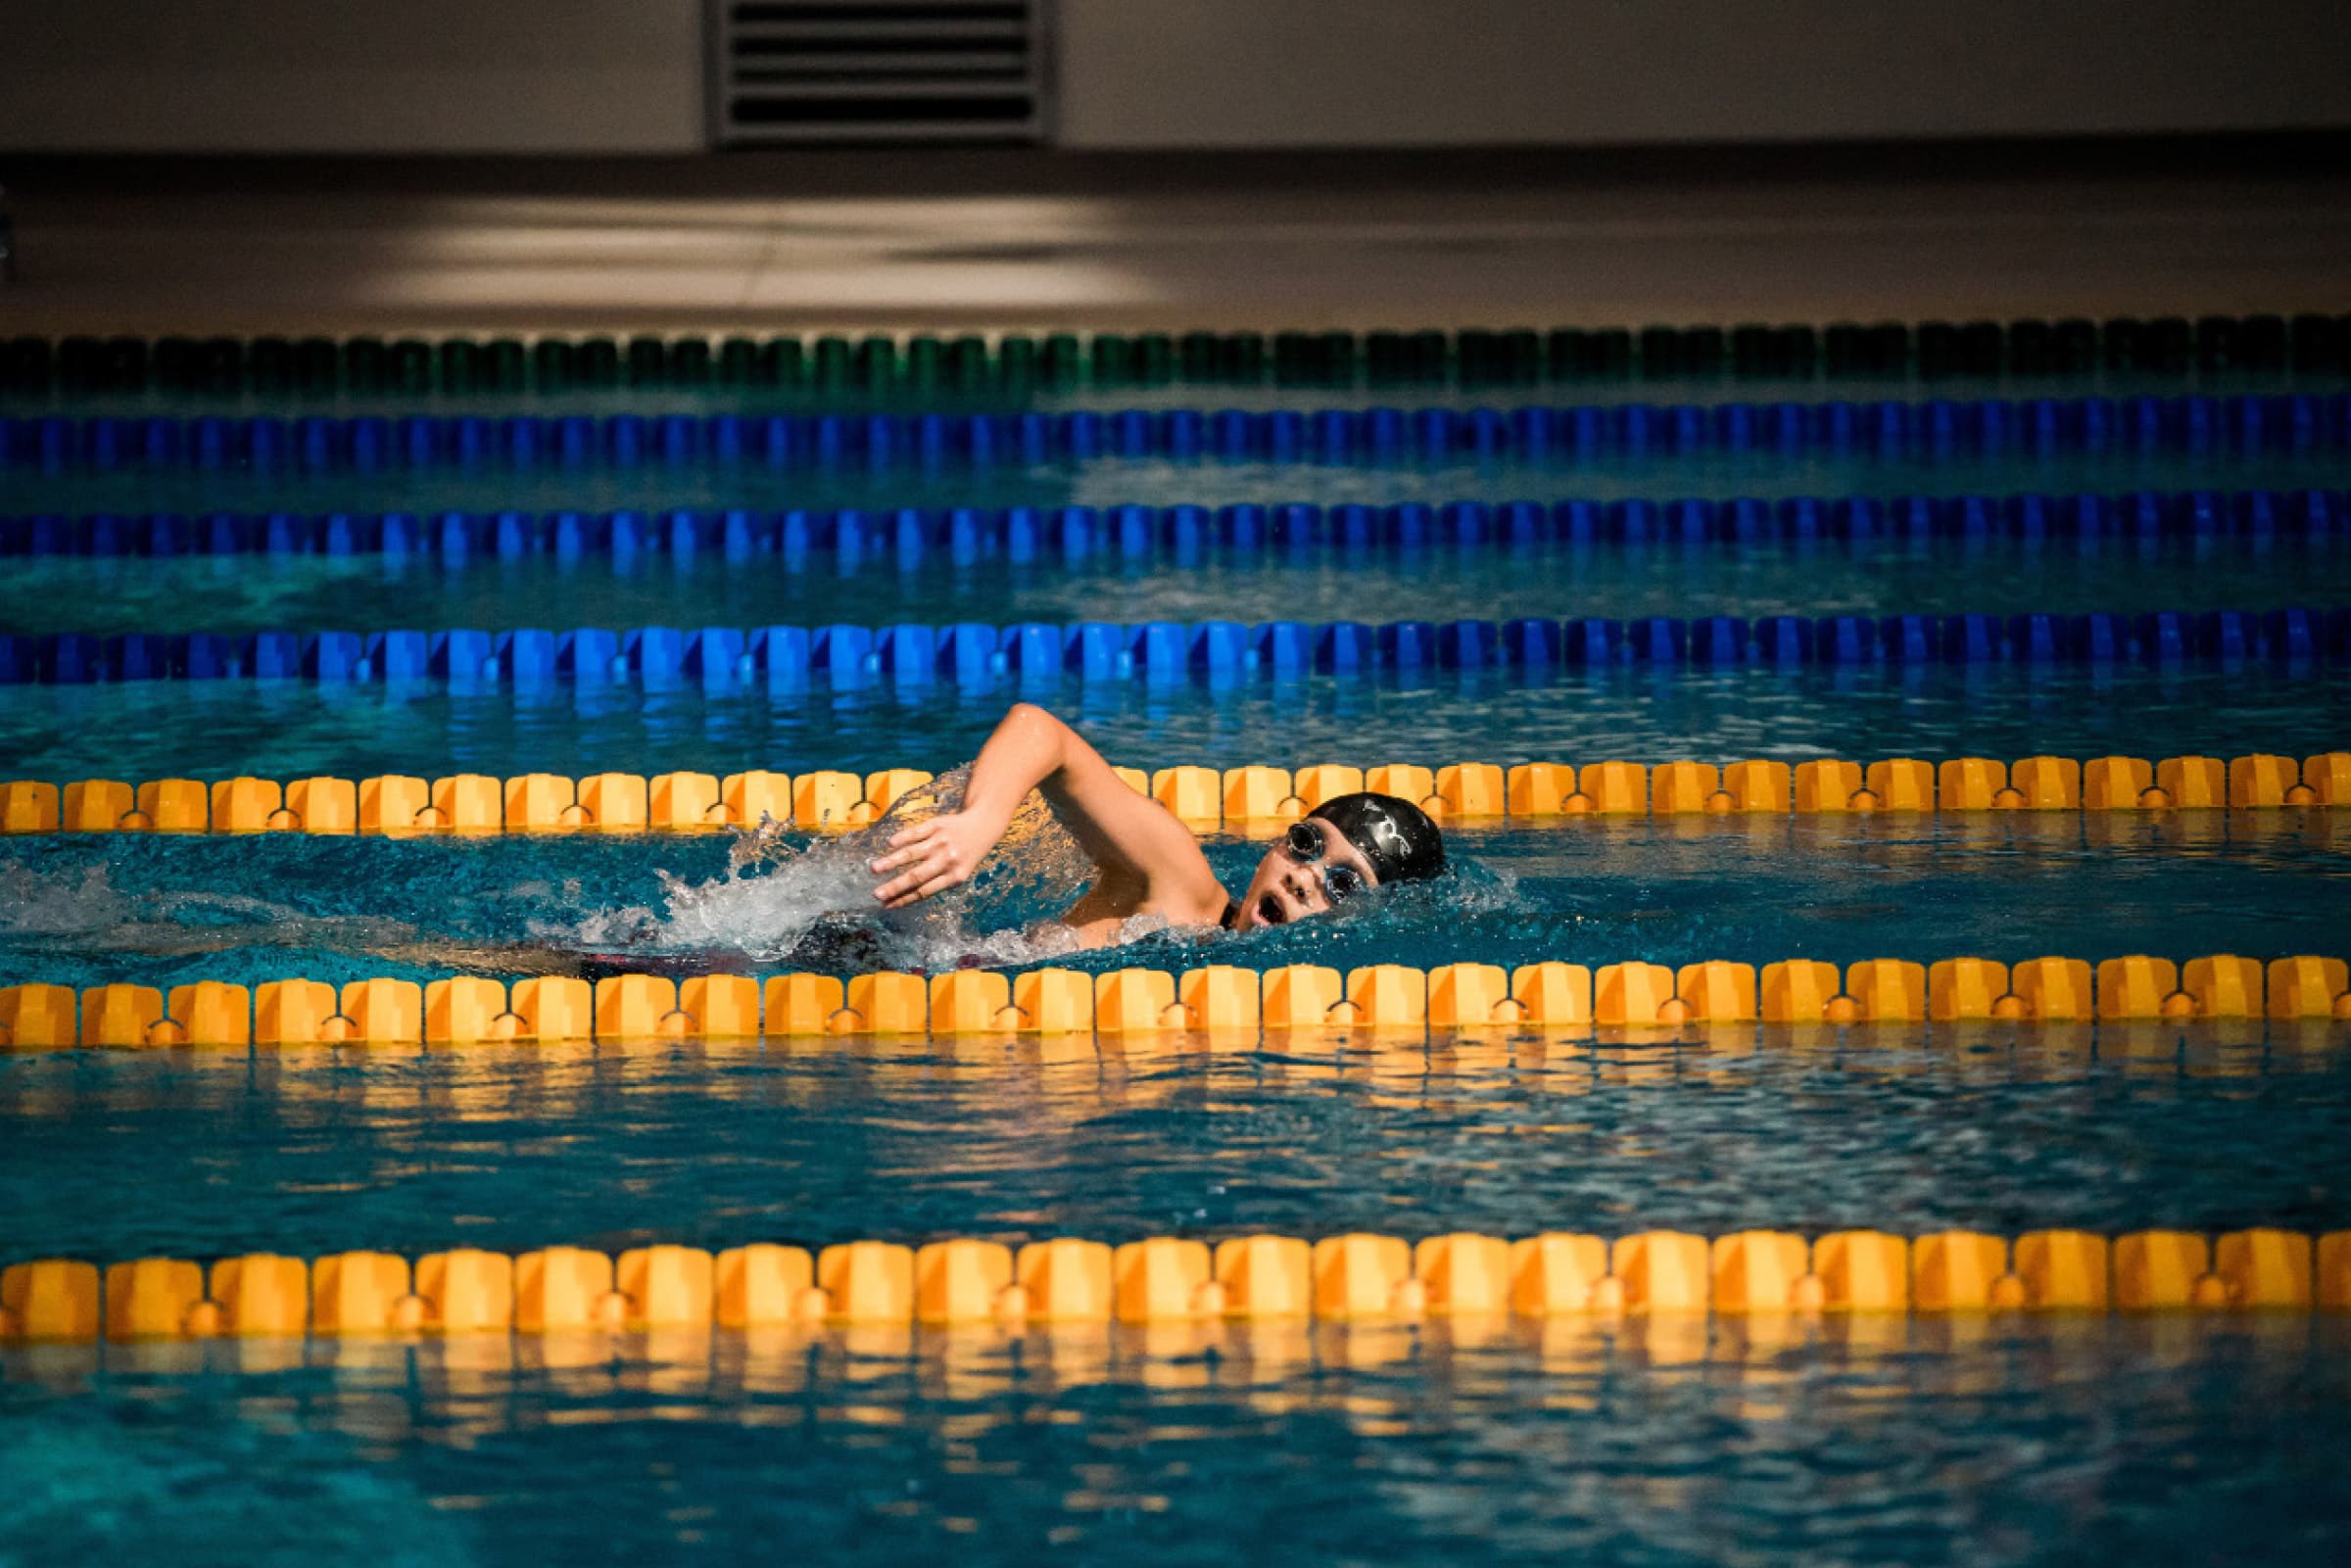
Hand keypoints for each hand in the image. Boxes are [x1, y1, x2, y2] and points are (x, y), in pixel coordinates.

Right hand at [869, 812, 995, 908]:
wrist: (983, 826)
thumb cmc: (964, 856)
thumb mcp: (957, 873)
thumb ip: (934, 883)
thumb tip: (900, 898)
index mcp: (955, 877)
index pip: (924, 891)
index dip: (904, 899)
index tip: (886, 905)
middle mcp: (947, 859)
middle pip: (917, 875)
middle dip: (895, 886)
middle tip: (876, 894)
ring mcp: (941, 841)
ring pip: (912, 853)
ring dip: (891, 861)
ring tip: (874, 868)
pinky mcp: (936, 825)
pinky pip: (916, 832)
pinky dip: (902, 838)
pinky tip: (890, 844)